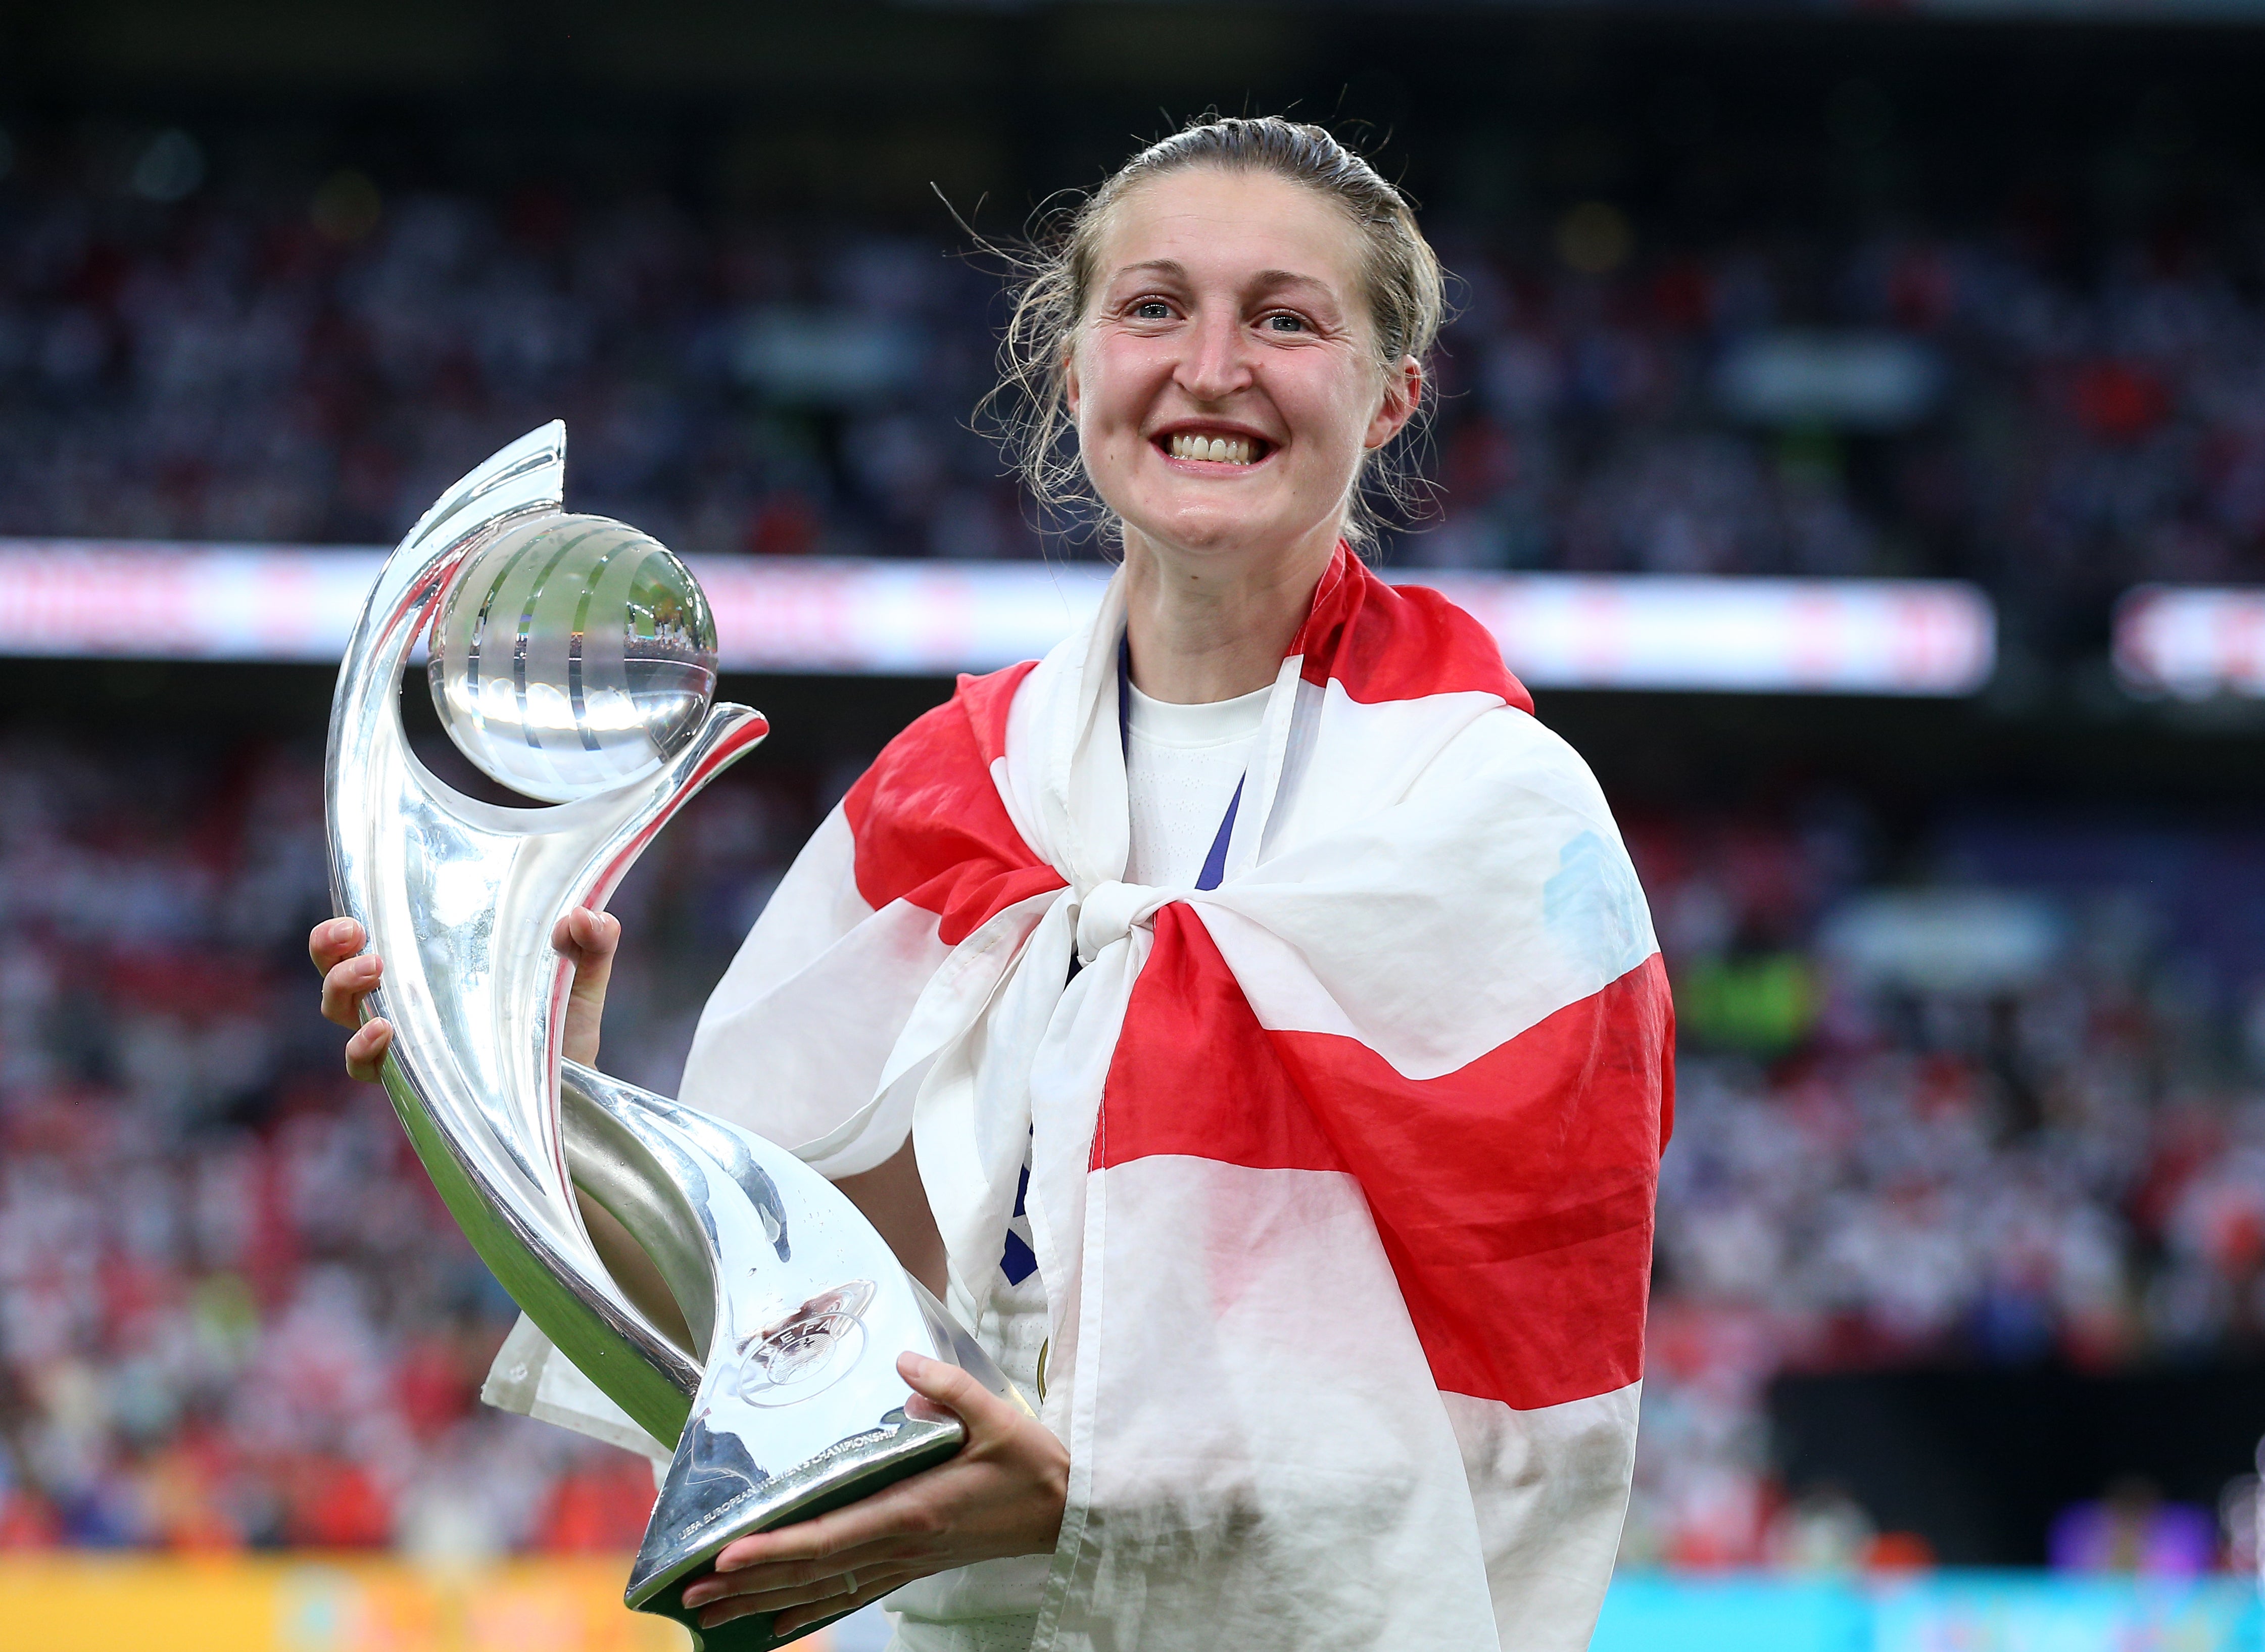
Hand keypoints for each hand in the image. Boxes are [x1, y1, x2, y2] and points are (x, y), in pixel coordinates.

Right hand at [308, 907, 621, 1080]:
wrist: (575, 1094)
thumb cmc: (565, 1028)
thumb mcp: (581, 978)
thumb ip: (593, 942)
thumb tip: (583, 915)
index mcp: (434, 966)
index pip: (371, 937)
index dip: (345, 925)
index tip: (356, 913)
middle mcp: (410, 1003)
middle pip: (338, 972)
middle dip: (329, 950)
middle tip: (353, 934)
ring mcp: (408, 1043)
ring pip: (343, 1015)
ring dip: (344, 989)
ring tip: (375, 971)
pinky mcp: (414, 1082)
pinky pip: (367, 1068)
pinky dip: (364, 1049)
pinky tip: (384, 1033)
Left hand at [679, 1352, 1068, 1638]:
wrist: (1066, 1512)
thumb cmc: (1029, 1463)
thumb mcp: (995, 1416)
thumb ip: (946, 1388)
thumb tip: (902, 1362)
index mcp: (911, 1508)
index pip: (829, 1535)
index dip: (775, 1549)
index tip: (726, 1554)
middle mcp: (899, 1543)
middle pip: (811, 1572)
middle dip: (748, 1583)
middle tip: (689, 1592)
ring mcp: (903, 1561)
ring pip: (822, 1590)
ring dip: (764, 1601)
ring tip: (711, 1611)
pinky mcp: (911, 1566)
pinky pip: (849, 1594)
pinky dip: (808, 1611)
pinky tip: (774, 1625)